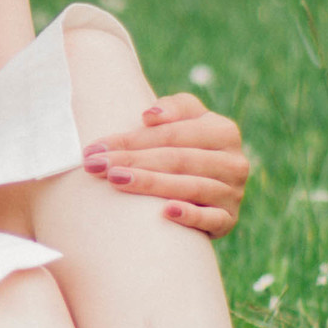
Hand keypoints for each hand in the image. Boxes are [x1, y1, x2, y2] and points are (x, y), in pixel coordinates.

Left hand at [83, 94, 247, 236]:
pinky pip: (212, 219)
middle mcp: (233, 162)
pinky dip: (190, 215)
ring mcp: (233, 192)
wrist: (206, 188)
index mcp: (223, 130)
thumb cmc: (185, 146)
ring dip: (150, 184)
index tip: (94, 148)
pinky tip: (165, 213)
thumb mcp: (185, 119)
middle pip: (176, 159)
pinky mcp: (229, 219)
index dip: (131, 139)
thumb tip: (150, 115)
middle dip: (132, 160)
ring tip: (115, 181)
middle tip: (94, 166)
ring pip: (190, 187)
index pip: (171, 134)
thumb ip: (174, 108)